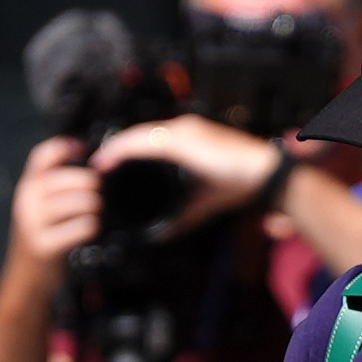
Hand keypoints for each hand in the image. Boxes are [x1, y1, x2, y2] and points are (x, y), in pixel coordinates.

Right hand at [7, 134, 106, 276]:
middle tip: (98, 189)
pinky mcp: (45, 245)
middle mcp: (27, 201)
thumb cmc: (40, 239)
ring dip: (93, 205)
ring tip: (96, 209)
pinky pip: (79, 227)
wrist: (26, 277)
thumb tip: (86, 165)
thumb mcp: (39, 206)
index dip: (66, 147)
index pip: (43, 155)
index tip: (84, 148)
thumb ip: (54, 186)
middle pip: (65, 178)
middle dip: (88, 182)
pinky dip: (90, 226)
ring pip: (75, 202)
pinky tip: (91, 228)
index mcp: (27, 187)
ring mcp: (34, 224)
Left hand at [92, 111, 288, 233]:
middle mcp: (182, 129)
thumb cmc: (243, 182)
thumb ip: (183, 215)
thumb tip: (165, 232)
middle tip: (97, 167)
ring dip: (115, 150)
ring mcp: (182, 131)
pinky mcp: (183, 138)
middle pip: (139, 136)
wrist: (264, 174)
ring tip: (98, 164)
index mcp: (188, 139)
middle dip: (116, 151)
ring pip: (137, 136)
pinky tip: (110, 159)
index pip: (149, 142)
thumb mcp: (204, 202)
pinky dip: (124, 150)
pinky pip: (145, 141)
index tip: (110, 168)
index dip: (127, 153)